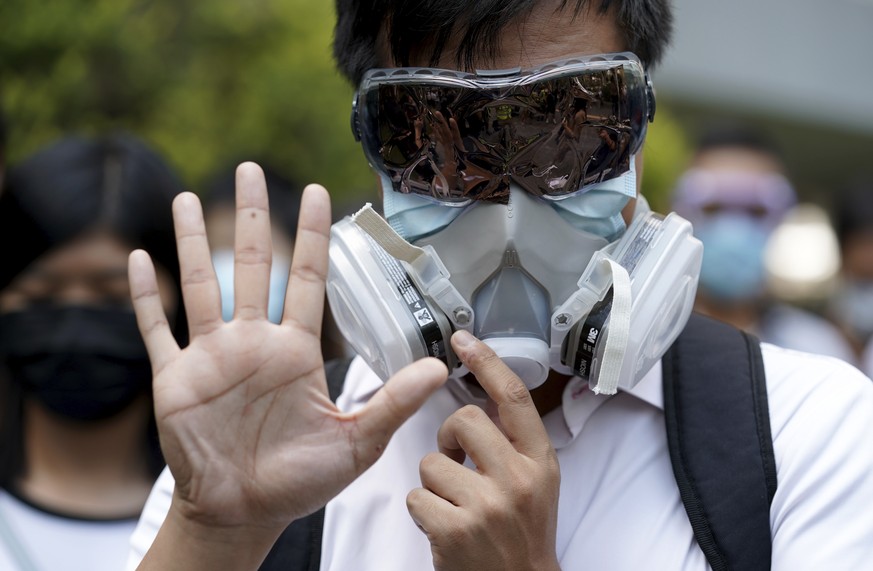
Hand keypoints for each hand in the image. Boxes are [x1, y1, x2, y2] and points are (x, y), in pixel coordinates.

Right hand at [128, 163, 446, 568]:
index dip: (311, 236)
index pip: (306, 279)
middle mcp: (253, 343)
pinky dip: (144, 297)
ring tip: (184, 197)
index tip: (318, 192)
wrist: (243, 513)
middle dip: (250, 217)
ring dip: (190, 242)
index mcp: (295, 352)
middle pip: (251, 266)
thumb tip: (439, 367)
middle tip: (250, 168)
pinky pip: (156, 330)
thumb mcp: (355, 442)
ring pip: (199, 286)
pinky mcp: (175, 379)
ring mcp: (210, 357)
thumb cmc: (298, 481)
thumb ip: (392, 401)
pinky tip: (136, 260)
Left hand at [406, 330, 560, 570]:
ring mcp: (487, 505)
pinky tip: (443, 526)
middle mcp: (518, 479)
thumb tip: (482, 401)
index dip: (487, 361)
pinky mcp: (455, 530)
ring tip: (454, 505)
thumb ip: (514, 444)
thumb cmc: (521, 532)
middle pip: (463, 420)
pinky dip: (422, 511)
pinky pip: (416, 496)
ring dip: (434, 483)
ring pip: (431, 462)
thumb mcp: (537, 482)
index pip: (513, 397)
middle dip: (448, 437)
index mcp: (539, 461)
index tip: (464, 338)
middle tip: (455, 459)